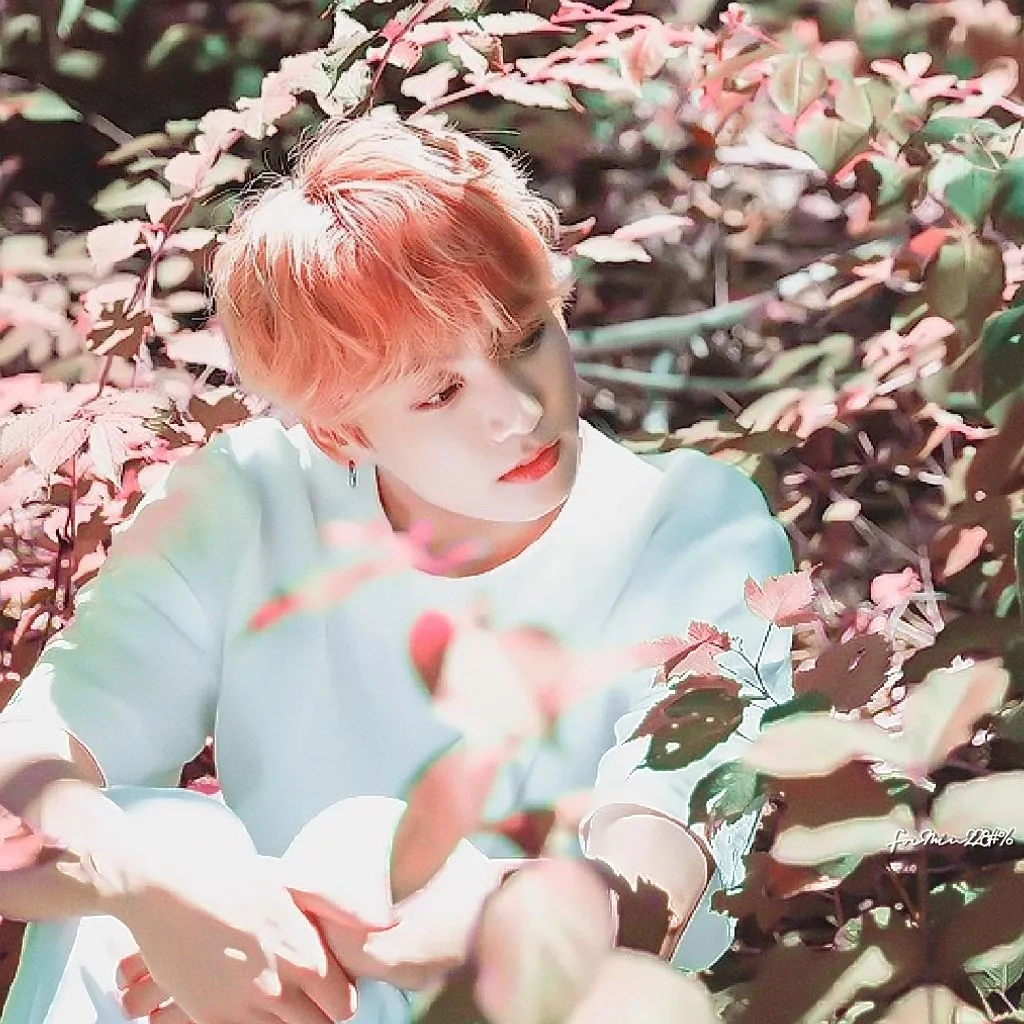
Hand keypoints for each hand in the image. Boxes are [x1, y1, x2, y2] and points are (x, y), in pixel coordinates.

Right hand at [108, 848, 356, 1023]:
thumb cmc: (230, 879)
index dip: (340, 995)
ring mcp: (241, 1007)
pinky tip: (248, 1000)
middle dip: (318, 1013)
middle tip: (306, 991)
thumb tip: (385, 925)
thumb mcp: (291, 880)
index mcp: (303, 953)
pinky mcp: (208, 1018)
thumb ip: (340, 905)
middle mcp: (277, 987)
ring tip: (275, 992)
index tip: (330, 982)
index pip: (343, 1005)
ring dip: (286, 1019)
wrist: (164, 890)